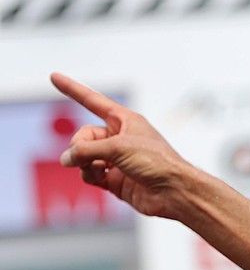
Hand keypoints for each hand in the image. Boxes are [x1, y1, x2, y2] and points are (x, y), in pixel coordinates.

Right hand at [50, 72, 191, 218]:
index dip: (72, 89)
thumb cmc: (158, 163)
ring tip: (97, 169)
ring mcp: (118, 160)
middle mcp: (121, 139)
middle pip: (84, 136)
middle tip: (84, 155)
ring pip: (84, 156)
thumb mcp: (118, 147)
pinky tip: (100, 178)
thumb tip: (66, 159)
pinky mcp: (116, 180)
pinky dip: (89, 175)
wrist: (175, 192)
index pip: (93, 101)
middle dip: (80, 145)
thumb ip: (86, 150)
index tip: (54, 76)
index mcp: (126, 121)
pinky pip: (90, 173)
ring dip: (84, 162)